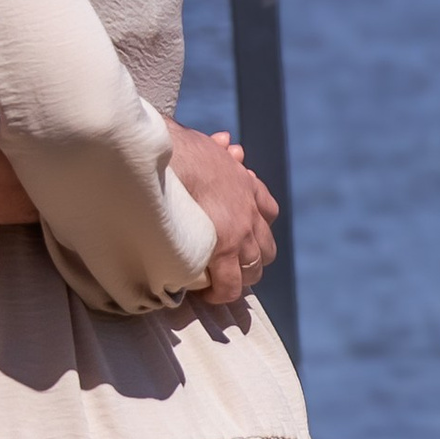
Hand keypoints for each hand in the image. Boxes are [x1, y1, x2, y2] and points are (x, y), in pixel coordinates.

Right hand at [164, 122, 278, 305]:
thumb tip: (226, 142)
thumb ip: (219, 149)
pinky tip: (207, 295)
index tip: (242, 234)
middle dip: (251, 259)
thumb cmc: (181, 147)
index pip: (267, 212)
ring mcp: (241, 232)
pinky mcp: (225, 250)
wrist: (172, 156)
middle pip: (266, 247)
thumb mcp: (209, 145)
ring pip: (252, 268)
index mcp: (248, 186)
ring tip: (220, 285)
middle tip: (232, 266)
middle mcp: (251, 211)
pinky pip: (229, 284)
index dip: (256, 226)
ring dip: (238, 278)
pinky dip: (221, 293)